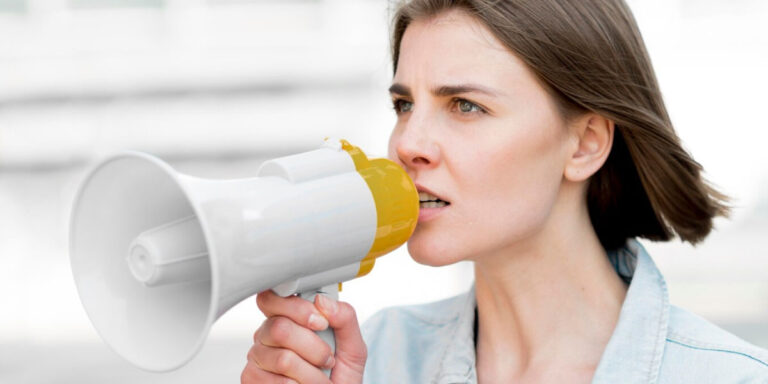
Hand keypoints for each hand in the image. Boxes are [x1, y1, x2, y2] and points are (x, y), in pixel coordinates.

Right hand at [241, 290, 366, 383]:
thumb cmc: (340, 376)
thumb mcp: (353, 347)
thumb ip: (344, 318)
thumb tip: (322, 300)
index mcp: (287, 318)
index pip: (274, 298)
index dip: (298, 308)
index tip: (321, 323)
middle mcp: (267, 335)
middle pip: (280, 328)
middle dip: (313, 347)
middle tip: (327, 359)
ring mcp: (258, 357)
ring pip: (283, 359)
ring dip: (312, 374)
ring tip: (319, 377)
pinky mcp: (251, 379)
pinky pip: (277, 382)